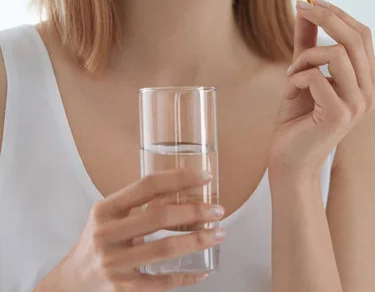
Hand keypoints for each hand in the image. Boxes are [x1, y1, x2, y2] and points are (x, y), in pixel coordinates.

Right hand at [57, 168, 224, 290]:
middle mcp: (108, 234)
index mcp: (106, 209)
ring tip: (218, 234)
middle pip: (159, 216)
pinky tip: (203, 270)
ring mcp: (115, 264)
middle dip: (195, 211)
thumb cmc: (99, 240)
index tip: (204, 176)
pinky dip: (186, 276)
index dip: (179, 178)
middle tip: (217, 211)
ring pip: (164, 249)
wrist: (73, 281)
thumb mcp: (110, 215)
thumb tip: (184, 189)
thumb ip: (139, 204)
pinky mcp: (123, 289)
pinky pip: (162, 283)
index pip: (147, 185)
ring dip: (197, 240)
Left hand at [268, 0, 374, 176]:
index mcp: (365, 80)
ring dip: (304, 57)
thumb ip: (306, 41)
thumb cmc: (297, 115)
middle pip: (355, 37)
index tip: (311, 0)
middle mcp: (369, 92)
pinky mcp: (340, 115)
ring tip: (292, 74)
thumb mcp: (302, 70)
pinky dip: (296, 77)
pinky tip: (292, 91)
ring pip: (335, 53)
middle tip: (299, 8)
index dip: (338, 13)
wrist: (289, 157)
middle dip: (324, 16)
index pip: (362, 34)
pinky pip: (315, 76)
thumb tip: (304, 7)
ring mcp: (358, 104)